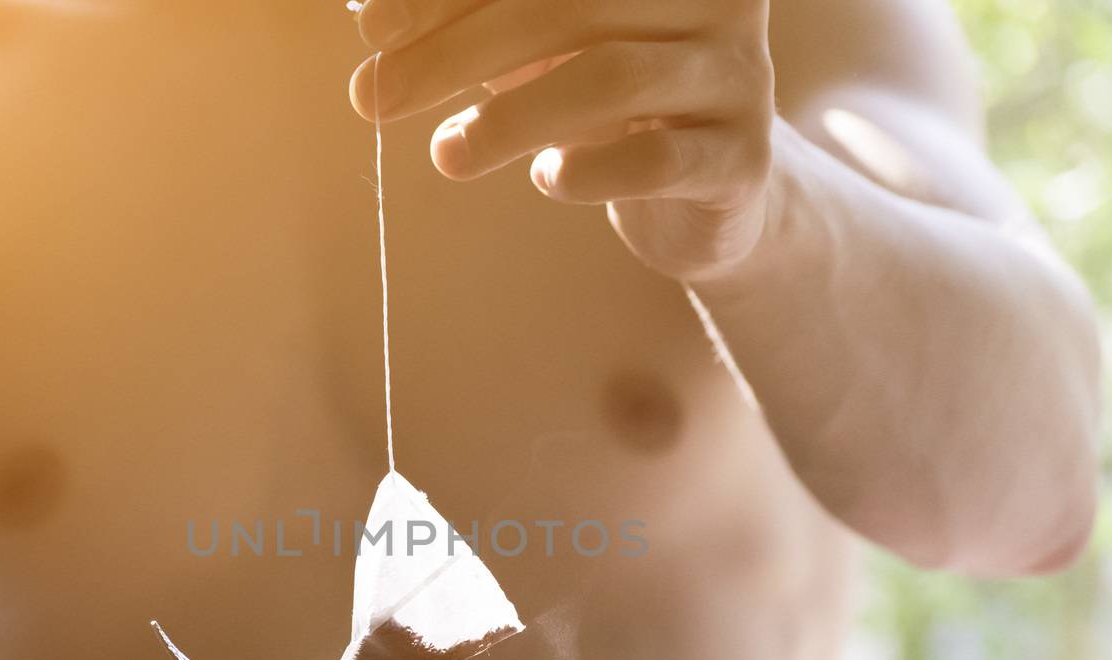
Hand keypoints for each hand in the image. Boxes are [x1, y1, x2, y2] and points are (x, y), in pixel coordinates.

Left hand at [349, 0, 775, 280]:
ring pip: (613, 78)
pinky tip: (544, 178)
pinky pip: (660, 158)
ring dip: (510, 119)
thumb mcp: (531, 42)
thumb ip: (465, 18)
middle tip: (374, 99)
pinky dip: (589, 170)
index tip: (372, 27)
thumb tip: (369, 12)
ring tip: (446, 156)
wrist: (701, 189)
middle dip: (455, 52)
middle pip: (570, 5)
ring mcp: (737, 73)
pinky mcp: (742, 157)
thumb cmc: (597, 93)